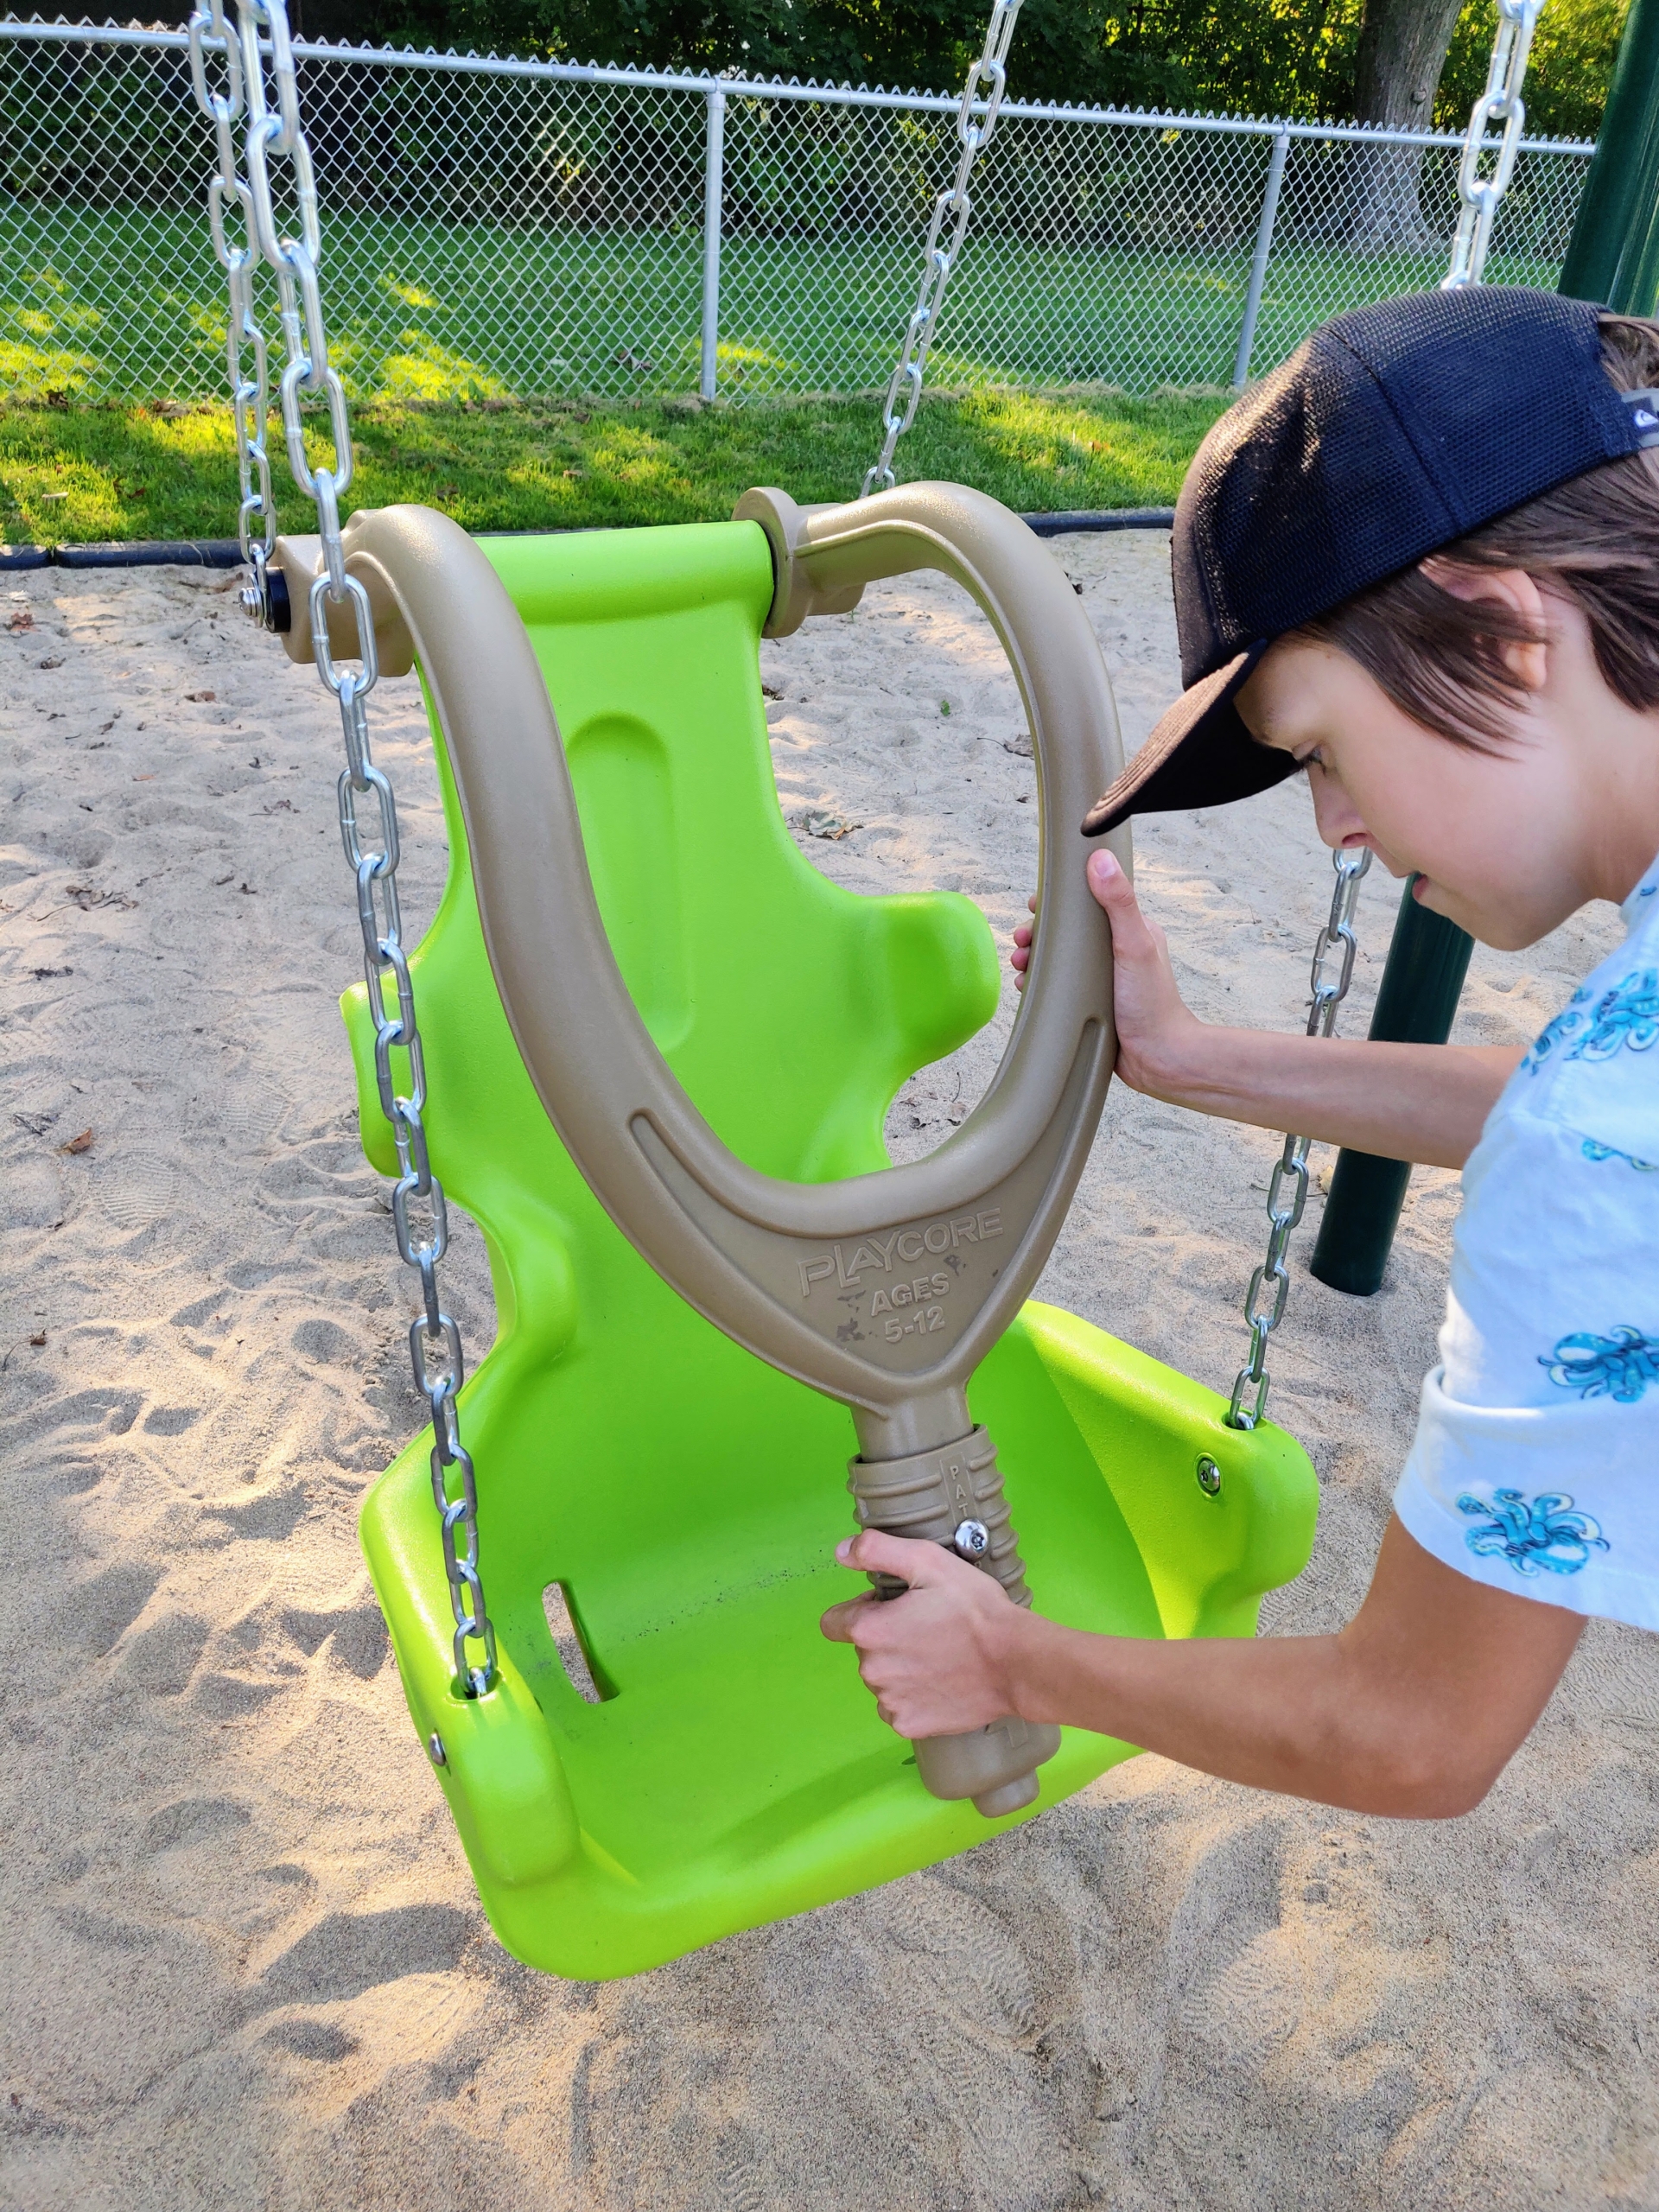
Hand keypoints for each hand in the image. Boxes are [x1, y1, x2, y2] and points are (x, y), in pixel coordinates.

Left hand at [819, 1529, 1029, 1738]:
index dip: (862, 1609)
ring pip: (881, 1679)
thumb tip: (841, 1552)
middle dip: (886, 1636)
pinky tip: (941, 1682)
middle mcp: (872, 1671)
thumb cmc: (974, 1609)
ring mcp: (890, 1702)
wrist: (1016, 1663)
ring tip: (939, 1654)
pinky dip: (913, 1696)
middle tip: (927, 1627)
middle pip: (863, 1649)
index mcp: (869, 1630)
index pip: (833, 1622)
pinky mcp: (910, 1726)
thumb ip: (877, 1550)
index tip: (894, 1606)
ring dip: (899, 1667)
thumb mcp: (928, 1561)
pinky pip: (897, 1707)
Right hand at [1012, 849, 1204, 1096]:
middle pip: (1065, 931)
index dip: (1057, 902)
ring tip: (1019, 967)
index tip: (1035, 905)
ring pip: (1058, 959)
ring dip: (1033, 959)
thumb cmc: (1152, 1003)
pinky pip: (1058, 986)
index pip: (1086, 903)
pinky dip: (1040, 984)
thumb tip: (1099, 859)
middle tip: (1020, 942)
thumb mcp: (1135, 944)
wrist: (1158, 1058)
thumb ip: (1119, 902)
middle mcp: (1113, 951)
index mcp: (1127, 930)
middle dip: (1037, 934)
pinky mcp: (1090, 1002)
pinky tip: (1027, 989)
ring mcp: (1100, 977)